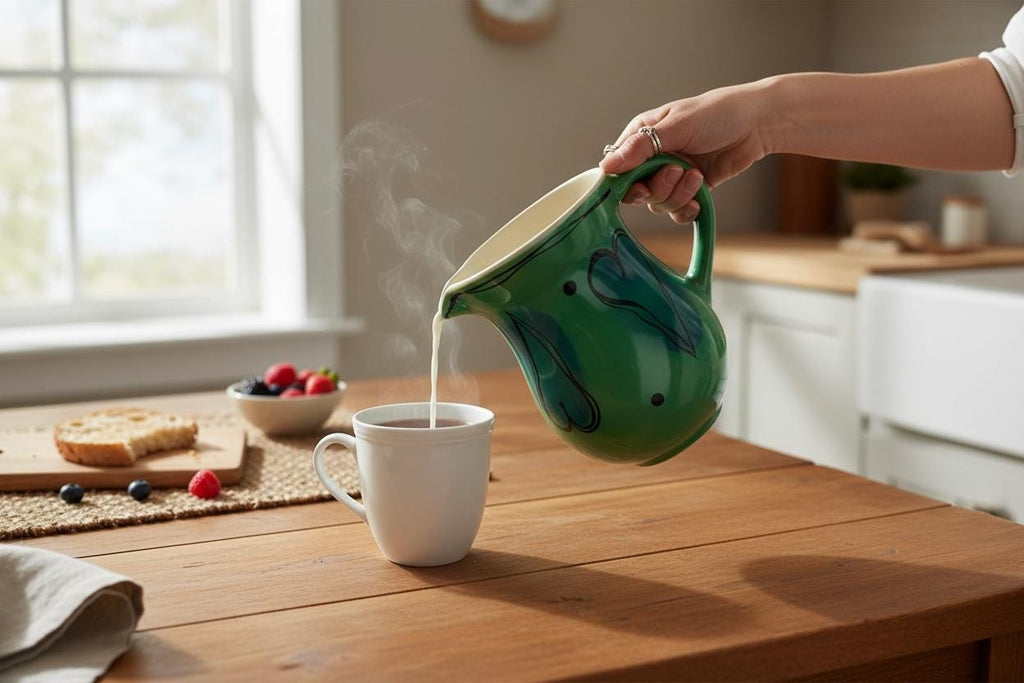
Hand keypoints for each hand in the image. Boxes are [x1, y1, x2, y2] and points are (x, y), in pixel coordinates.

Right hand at [599, 81, 775, 223]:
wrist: (756, 124)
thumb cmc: (717, 113)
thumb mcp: (675, 126)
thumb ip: (640, 148)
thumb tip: (606, 167)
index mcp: (642, 137)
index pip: (617, 169)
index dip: (625, 183)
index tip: (639, 186)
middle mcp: (653, 158)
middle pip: (637, 191)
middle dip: (658, 188)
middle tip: (677, 172)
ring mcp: (671, 175)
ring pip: (658, 203)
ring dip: (678, 195)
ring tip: (697, 176)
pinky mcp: (690, 189)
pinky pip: (678, 211)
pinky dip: (687, 208)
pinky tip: (699, 197)